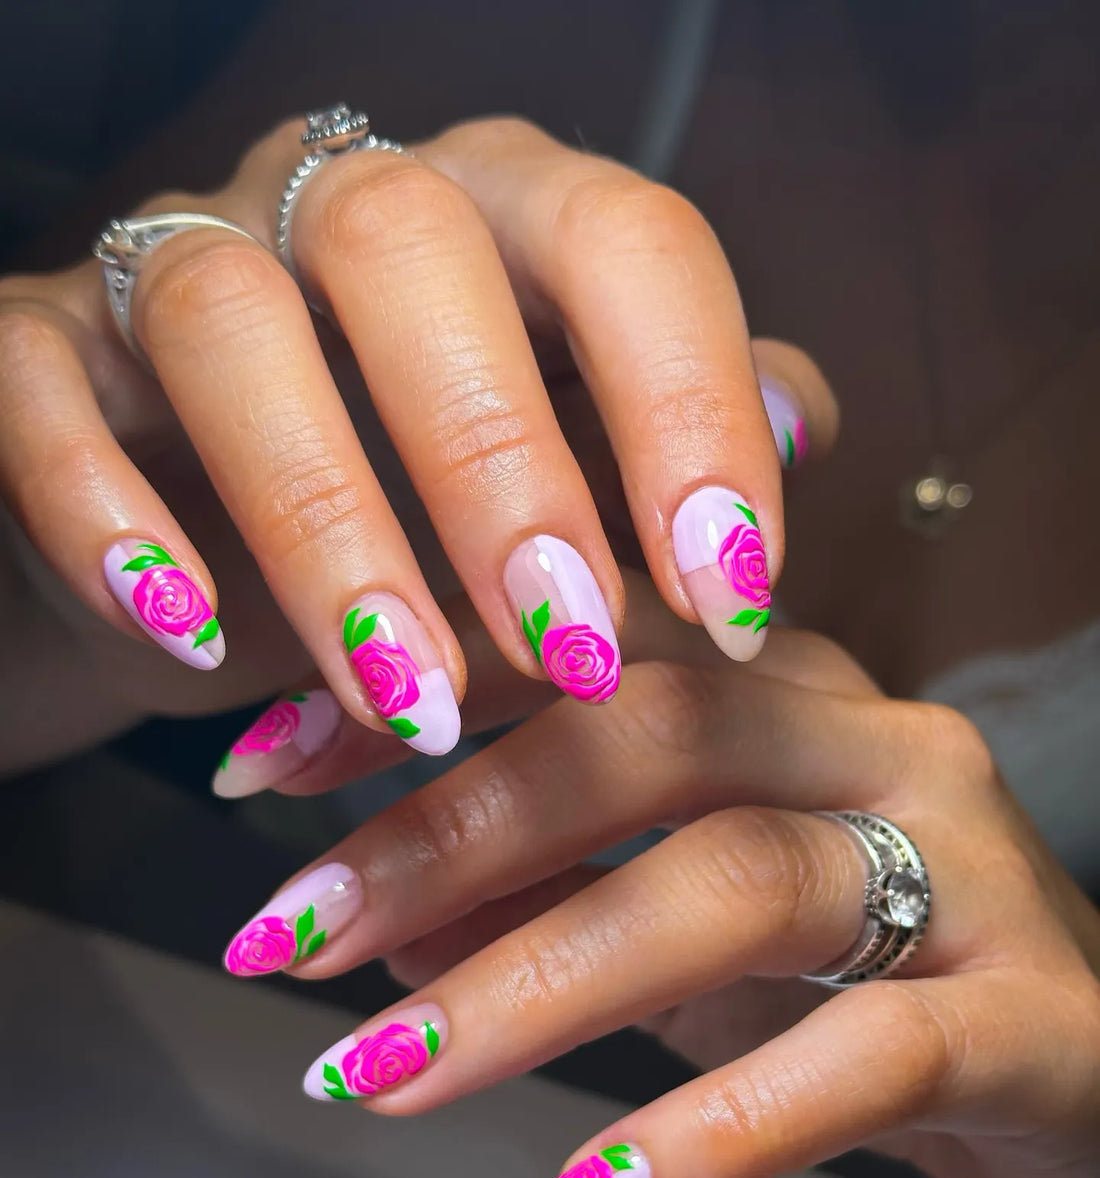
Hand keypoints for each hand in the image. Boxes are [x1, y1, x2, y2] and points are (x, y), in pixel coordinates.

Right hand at [0, 116, 832, 769]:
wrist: (193, 550)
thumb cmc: (412, 519)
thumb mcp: (569, 493)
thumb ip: (681, 449)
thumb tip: (804, 423)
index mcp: (502, 220)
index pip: (623, 242)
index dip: (692, 405)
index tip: (731, 593)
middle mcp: (343, 207)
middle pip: (418, 250)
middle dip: (501, 462)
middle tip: (568, 649)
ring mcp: (181, 264)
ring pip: (229, 322)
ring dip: (324, 522)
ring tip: (400, 698)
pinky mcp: (43, 349)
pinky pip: (40, 391)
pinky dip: (107, 517)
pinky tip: (187, 637)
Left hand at [221, 582, 1099, 1177]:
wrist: (1099, 1079)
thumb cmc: (871, 978)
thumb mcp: (690, 928)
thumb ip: (549, 896)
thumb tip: (374, 923)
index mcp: (786, 689)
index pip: (585, 637)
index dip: (416, 688)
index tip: (260, 772)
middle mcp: (877, 741)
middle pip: (648, 733)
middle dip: (446, 828)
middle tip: (288, 933)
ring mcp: (972, 867)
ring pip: (735, 883)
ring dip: (534, 980)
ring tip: (383, 1073)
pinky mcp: (1038, 1018)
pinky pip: (869, 1055)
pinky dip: (716, 1126)